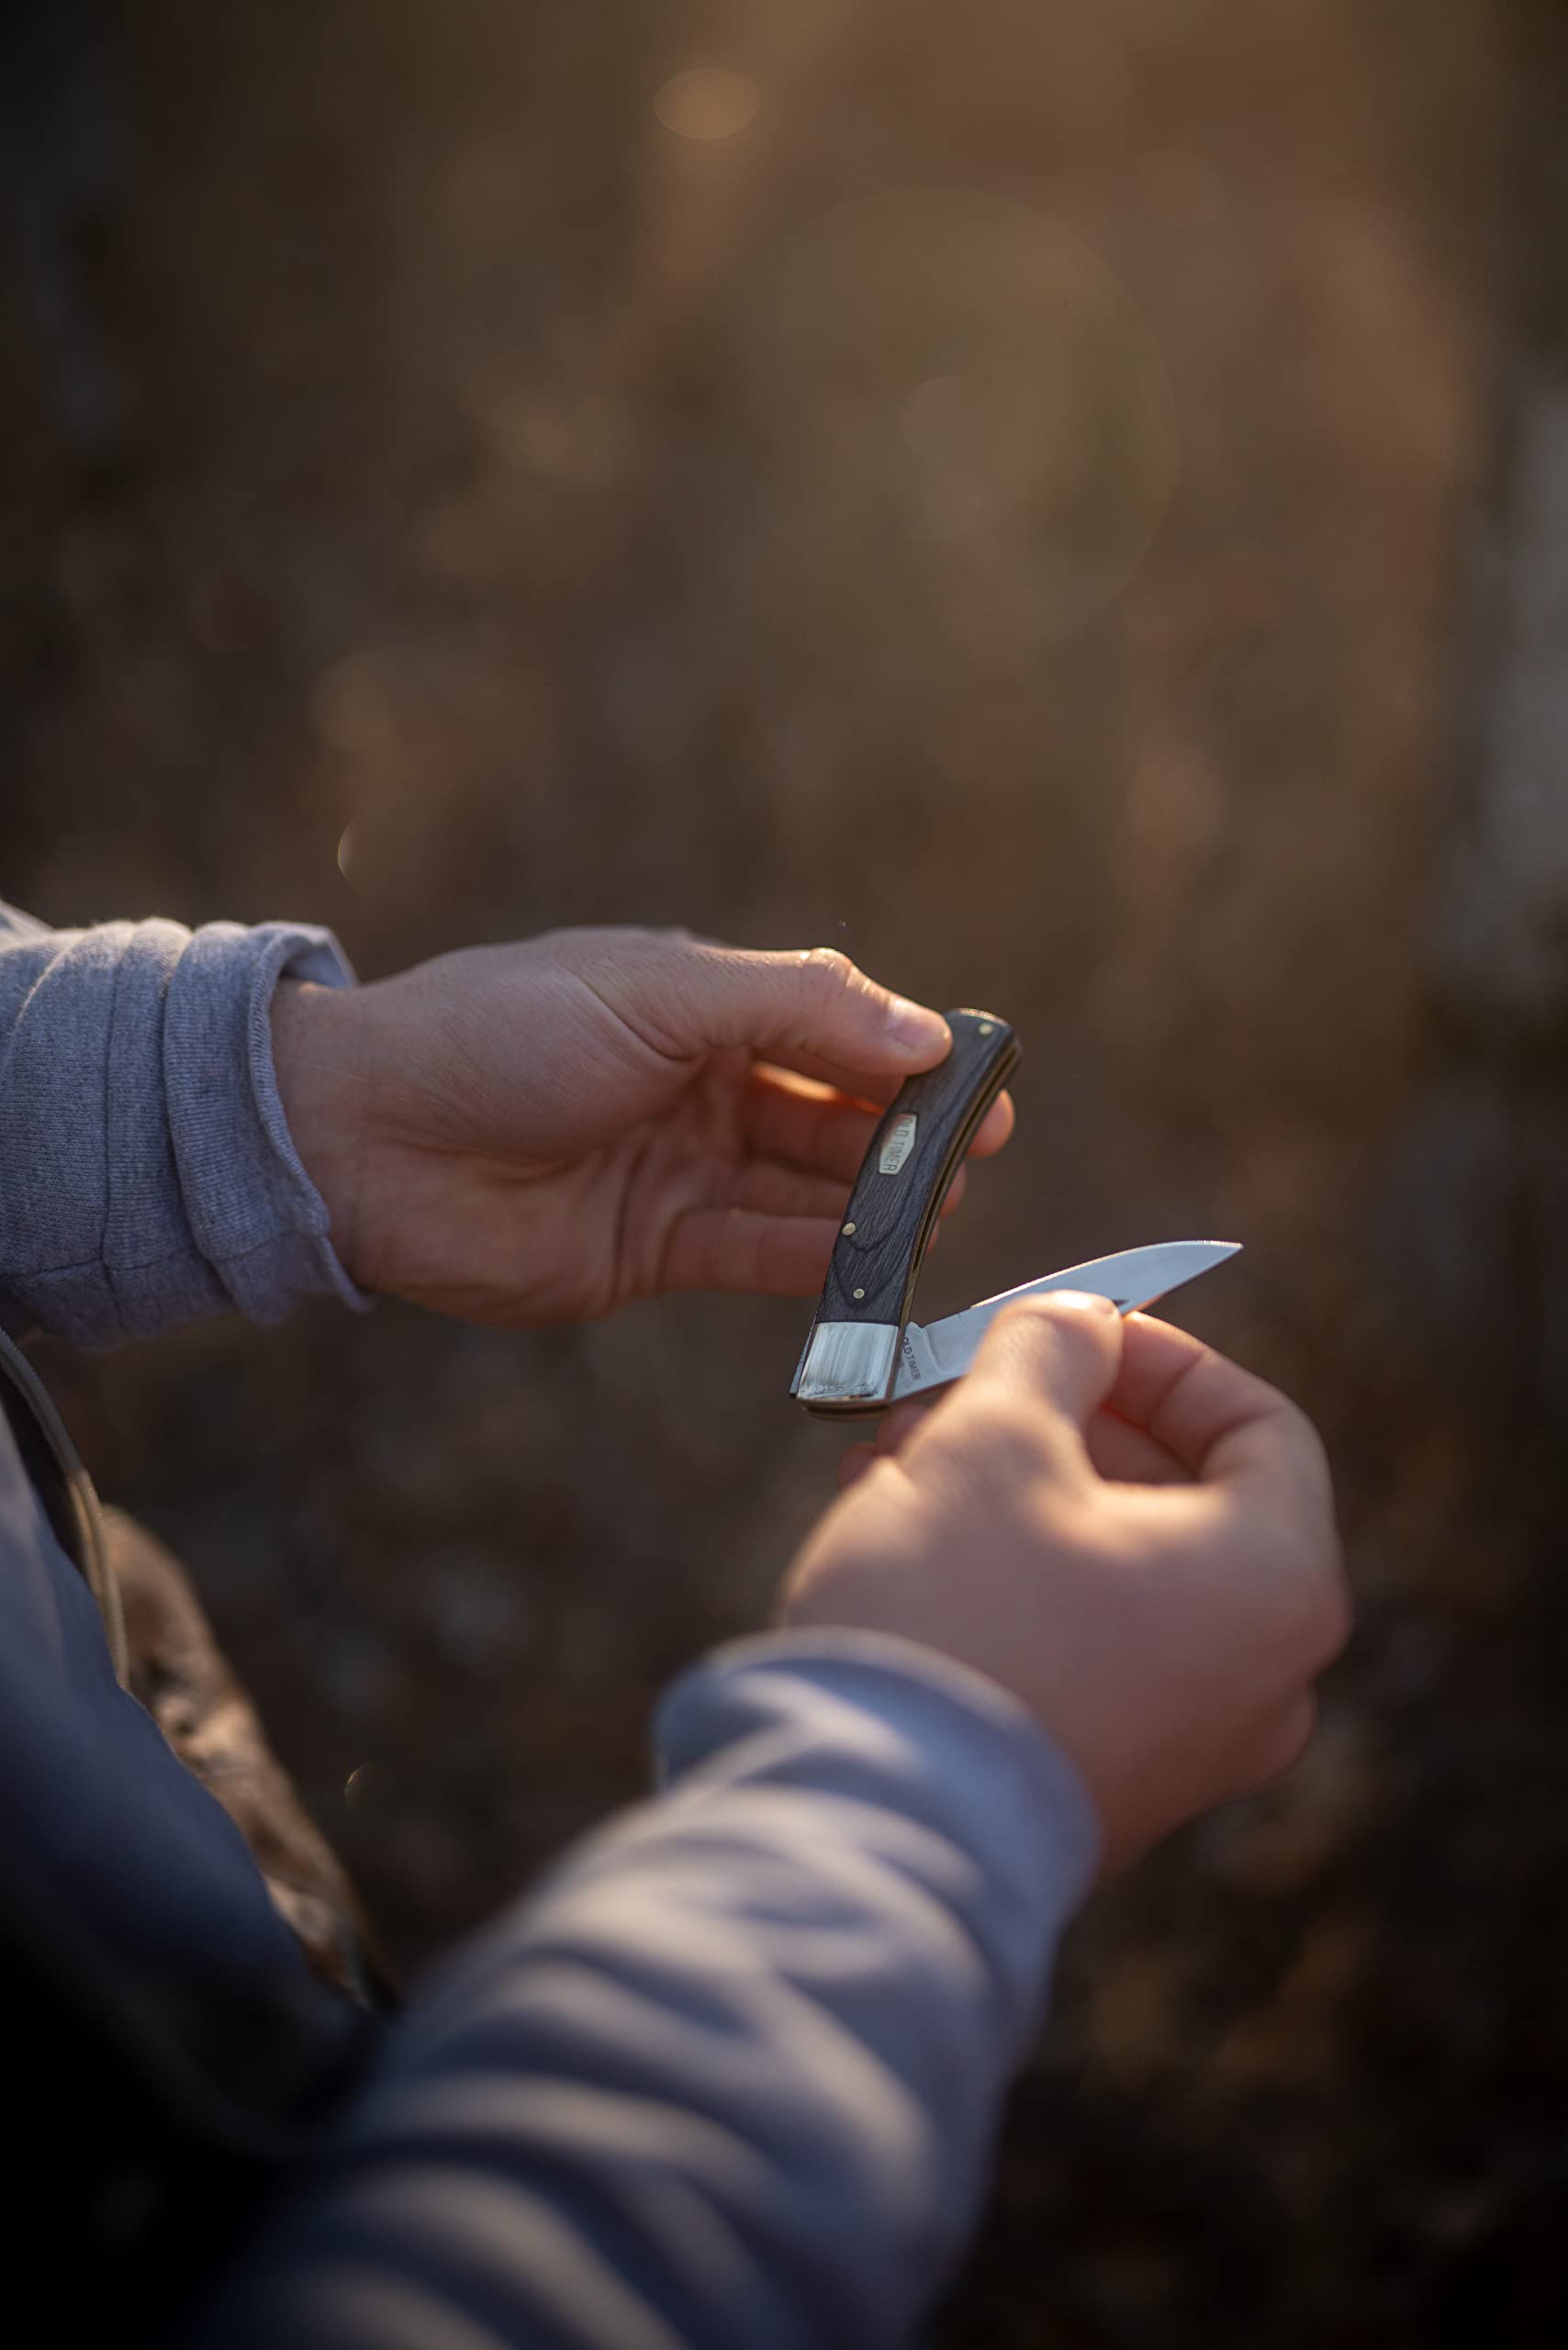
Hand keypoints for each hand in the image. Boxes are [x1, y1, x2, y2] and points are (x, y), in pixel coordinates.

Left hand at [270, 930, 1011, 1324]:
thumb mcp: (658, 992)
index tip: (980, 1082)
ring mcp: (680, 1169)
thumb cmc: (499, 1032)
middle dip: (904, 1135)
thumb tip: (925, 1037)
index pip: (832, 1027)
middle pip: (831, 1114)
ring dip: (872, 1203)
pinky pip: (759, 1255)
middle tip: (974, 1156)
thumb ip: (798, 1011)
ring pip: (805, 1191)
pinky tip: (873, 1263)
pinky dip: (818, 1261)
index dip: (909, 1055)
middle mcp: (699, 1084)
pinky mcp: (654, 1250)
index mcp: (697, 1002)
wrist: (366, 1139)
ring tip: (938, 1211)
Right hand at [780, 1293, 1347, 1870]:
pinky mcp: (1108, 1785)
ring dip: (1014, 1489)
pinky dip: (1010, 1574)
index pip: (1262, 1425)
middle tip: (959, 1383)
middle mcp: (1262, 1676)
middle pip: (1179, 1497)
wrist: (873, 1821)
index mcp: (1276, 1581)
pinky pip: (1081, 1643)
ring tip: (899, 1454)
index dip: (1164, 1358)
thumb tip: (1076, 1324)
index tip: (1075, 1326)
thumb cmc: (958, 1619)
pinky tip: (906, 1532)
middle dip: (1059, 1421)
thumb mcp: (996, 1436)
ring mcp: (1189, 1746)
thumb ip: (1049, 1349)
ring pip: (1114, 1566)